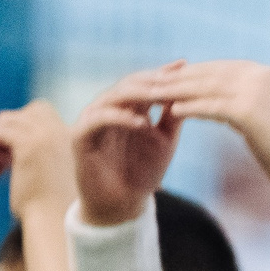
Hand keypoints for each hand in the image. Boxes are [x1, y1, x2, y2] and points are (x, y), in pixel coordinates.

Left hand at [0, 102, 72, 217]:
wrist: (56, 222)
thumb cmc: (59, 209)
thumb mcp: (62, 176)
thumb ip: (52, 159)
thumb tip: (33, 156)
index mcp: (78, 139)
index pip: (51, 115)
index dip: (31, 121)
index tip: (13, 135)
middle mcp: (66, 133)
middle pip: (35, 109)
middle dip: (15, 119)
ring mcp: (48, 136)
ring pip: (14, 119)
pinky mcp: (28, 145)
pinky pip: (0, 132)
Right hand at [75, 66, 185, 224]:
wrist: (121, 204)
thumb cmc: (143, 172)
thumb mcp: (165, 141)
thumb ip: (173, 117)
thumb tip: (190, 90)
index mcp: (128, 107)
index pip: (144, 82)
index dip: (163, 73)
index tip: (185, 66)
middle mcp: (108, 108)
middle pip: (129, 84)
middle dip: (153, 80)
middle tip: (174, 77)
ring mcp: (92, 119)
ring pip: (113, 97)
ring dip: (138, 95)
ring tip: (162, 95)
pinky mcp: (79, 136)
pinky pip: (98, 119)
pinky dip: (119, 117)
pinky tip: (141, 122)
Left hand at [144, 61, 269, 198]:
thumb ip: (249, 105)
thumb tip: (226, 107)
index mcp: (269, 74)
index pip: (222, 68)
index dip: (195, 72)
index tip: (172, 78)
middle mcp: (263, 76)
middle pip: (210, 73)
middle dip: (180, 77)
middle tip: (154, 81)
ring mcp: (256, 92)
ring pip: (206, 88)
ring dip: (177, 91)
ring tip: (154, 95)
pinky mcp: (249, 111)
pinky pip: (210, 107)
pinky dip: (190, 108)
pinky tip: (172, 111)